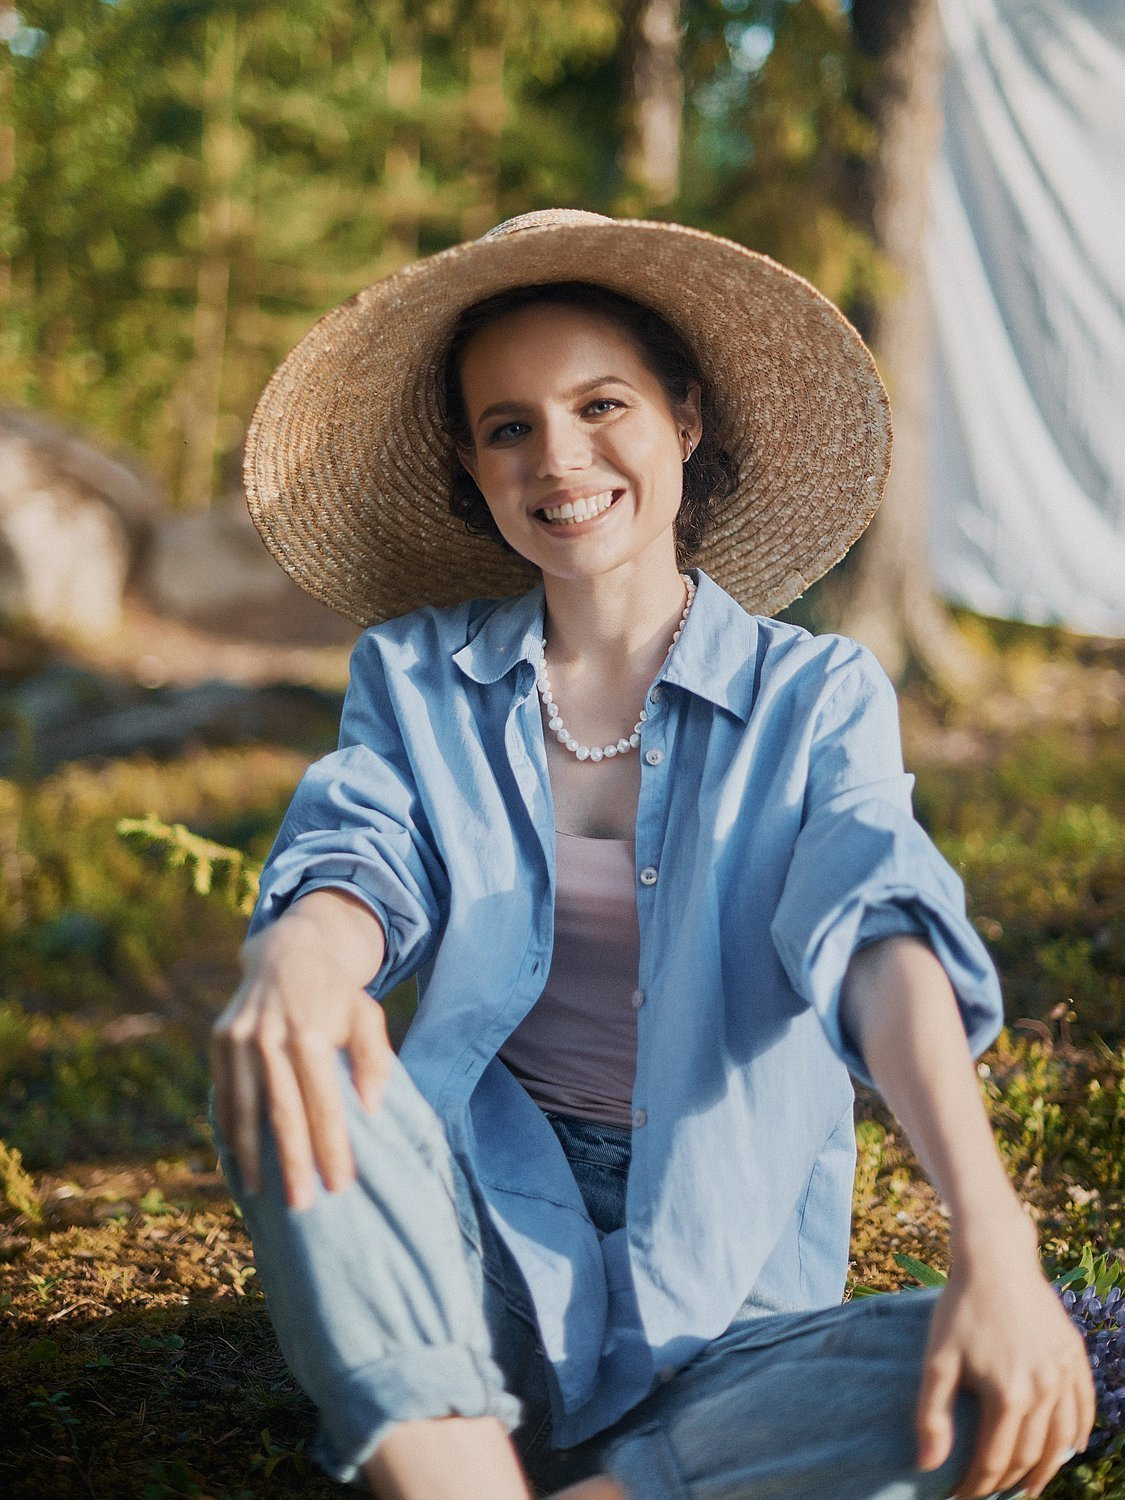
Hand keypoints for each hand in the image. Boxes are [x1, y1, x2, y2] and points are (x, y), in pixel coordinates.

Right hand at [210, 896, 390, 1209]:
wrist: (288, 952)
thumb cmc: (335, 994)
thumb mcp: (366, 1014)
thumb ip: (373, 1057)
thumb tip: (372, 1107)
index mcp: (311, 1034)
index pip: (323, 1104)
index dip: (331, 1147)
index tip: (340, 1185)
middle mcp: (271, 1037)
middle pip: (282, 1113)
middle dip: (292, 1162)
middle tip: (302, 1204)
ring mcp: (239, 1038)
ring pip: (244, 1109)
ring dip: (253, 1155)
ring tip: (263, 1192)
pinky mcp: (219, 1039)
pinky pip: (223, 1093)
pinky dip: (229, 1128)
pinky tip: (238, 1157)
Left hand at [915, 1224, 1095, 1498]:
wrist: (994, 1258)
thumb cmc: (960, 1307)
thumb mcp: (937, 1359)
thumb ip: (932, 1414)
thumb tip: (927, 1466)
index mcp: (1008, 1395)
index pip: (994, 1461)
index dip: (975, 1486)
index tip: (958, 1495)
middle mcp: (1043, 1390)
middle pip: (1029, 1456)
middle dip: (1008, 1483)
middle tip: (989, 1494)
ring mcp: (1063, 1373)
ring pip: (1061, 1439)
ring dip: (1046, 1469)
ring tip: (1029, 1486)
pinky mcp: (1074, 1355)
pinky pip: (1083, 1407)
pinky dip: (1077, 1435)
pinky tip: (1068, 1450)